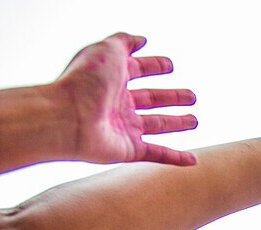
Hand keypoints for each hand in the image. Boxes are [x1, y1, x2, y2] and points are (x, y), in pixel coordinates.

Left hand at [55, 33, 197, 165]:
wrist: (67, 118)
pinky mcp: (128, 150)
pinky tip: (192, 159)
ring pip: (157, 125)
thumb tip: (141, 39)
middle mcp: (118, 103)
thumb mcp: (107, 51)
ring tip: (194, 120)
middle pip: (151, 99)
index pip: (138, 70)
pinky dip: (175, 158)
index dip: (154, 66)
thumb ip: (124, 42)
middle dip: (171, 97)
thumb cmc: (84, 82)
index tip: (170, 65)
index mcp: (112, 79)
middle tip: (191, 96)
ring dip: (176, 123)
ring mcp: (123, 128)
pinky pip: (157, 154)